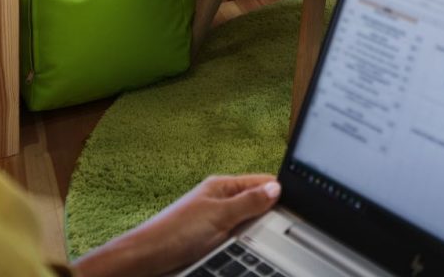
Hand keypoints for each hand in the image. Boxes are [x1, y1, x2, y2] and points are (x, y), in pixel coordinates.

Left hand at [74, 175, 280, 276]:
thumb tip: (276, 190)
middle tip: (277, 228)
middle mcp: (220, 200)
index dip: (279, 192)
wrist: (146, 260)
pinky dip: (243, 243)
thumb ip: (248, 202)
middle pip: (257, 203)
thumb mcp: (218, 216)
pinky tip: (245, 249)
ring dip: (255, 232)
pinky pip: (237, 238)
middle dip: (268, 215)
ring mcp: (216, 221)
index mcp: (222, 186)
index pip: (262, 182)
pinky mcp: (211, 240)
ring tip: (258, 240)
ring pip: (248, 223)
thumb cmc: (174, 233)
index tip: (297, 206)